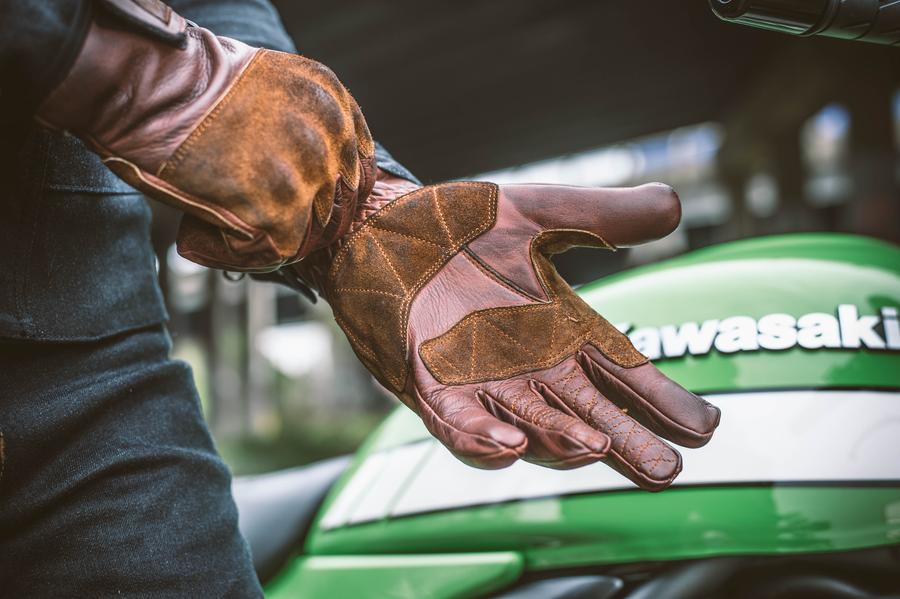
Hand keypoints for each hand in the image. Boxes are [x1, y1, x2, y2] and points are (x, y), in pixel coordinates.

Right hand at [36, 0, 373, 270]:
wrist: (152, 90)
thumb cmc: (197, 88)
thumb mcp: (276, 89)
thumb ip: (307, 125)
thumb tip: (317, 173)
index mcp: (333, 104)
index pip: (356, 166)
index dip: (327, 189)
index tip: (301, 197)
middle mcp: (329, 140)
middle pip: (337, 204)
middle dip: (303, 217)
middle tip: (260, 215)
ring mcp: (307, 178)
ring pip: (309, 232)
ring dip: (275, 234)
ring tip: (233, 215)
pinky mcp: (278, 213)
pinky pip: (276, 251)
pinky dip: (246, 250)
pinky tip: (219, 228)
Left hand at [295, 171, 719, 490]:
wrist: (377, 228)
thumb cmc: (455, 225)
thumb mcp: (537, 212)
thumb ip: (603, 215)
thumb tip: (675, 205)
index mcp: (559, 328)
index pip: (622, 371)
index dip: (660, 400)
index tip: (704, 427)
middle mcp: (527, 366)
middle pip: (589, 412)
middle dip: (627, 441)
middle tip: (669, 466)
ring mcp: (478, 381)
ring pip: (530, 424)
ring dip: (561, 441)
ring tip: (598, 448)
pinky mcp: (427, 384)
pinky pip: (459, 423)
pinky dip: (483, 438)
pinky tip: (511, 445)